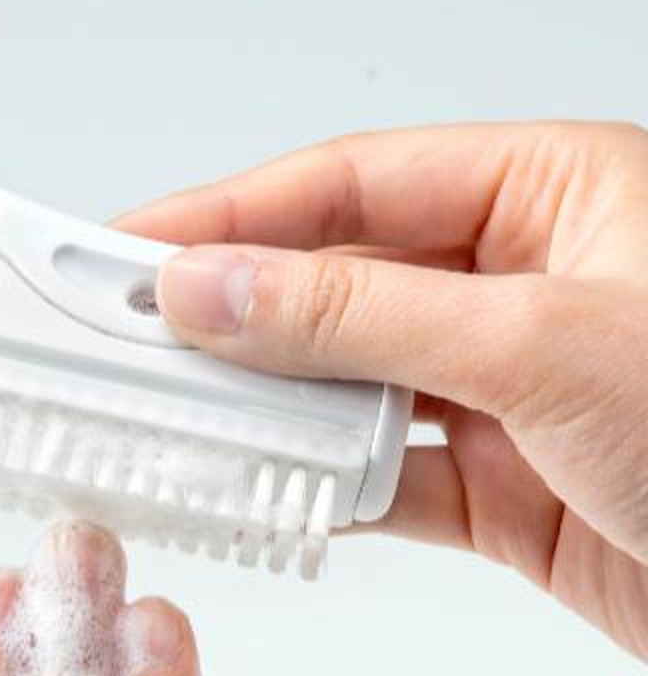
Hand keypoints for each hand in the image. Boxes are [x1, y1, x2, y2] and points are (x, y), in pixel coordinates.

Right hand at [116, 121, 647, 660]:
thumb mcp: (538, 343)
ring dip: (267, 409)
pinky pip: (381, 475)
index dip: (231, 215)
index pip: (350, 187)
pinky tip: (265, 488)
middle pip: (335, 284)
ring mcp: (502, 388)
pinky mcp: (499, 484)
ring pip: (348, 386)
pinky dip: (320, 488)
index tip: (133, 247)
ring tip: (175, 418)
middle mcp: (518, 284)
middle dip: (231, 315)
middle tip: (127, 338)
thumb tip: (220, 289)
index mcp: (549, 195)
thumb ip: (361, 315)